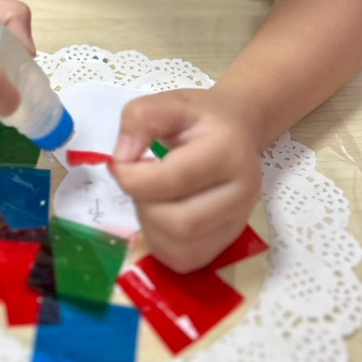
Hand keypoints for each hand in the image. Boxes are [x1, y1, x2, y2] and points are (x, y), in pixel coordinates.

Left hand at [110, 87, 262, 272]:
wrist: (238, 129)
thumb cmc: (200, 116)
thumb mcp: (168, 101)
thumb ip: (139, 119)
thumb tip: (122, 160)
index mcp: (227, 151)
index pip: (174, 179)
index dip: (133, 178)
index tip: (119, 164)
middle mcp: (242, 191)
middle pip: (179, 223)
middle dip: (144, 204)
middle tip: (139, 180)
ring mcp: (239, 220)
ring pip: (182, 247)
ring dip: (151, 225)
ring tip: (152, 195)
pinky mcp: (229, 240)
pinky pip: (186, 259)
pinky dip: (162, 242)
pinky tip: (161, 214)